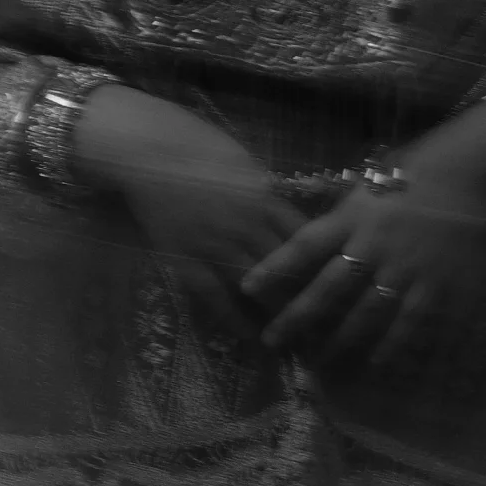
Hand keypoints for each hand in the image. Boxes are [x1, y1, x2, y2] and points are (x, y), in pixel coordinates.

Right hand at [71, 84, 305, 336]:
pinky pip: (216, 299)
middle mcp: (247, 226)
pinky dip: (237, 321)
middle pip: (290, 271)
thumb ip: (267, 192)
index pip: (308, 241)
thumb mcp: (245, 163)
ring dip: (281, 317)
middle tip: (330, 327)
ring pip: (259, 290)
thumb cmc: (195, 144)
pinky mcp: (186, 260)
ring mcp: (215, 246)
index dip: (326, 268)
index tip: (339, 289)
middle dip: (312, 301)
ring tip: (300, 342)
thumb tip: (287, 213)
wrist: (146, 148)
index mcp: (265, 199)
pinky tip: (252, 338)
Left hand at [238, 104, 485, 377]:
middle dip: (297, 316)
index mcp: (353, 215)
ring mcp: (407, 266)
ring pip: (365, 311)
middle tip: (272, 340)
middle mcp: (375, 243)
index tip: (246, 288)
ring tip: (316, 360)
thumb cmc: (407, 178)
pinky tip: (374, 361)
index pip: (305, 244)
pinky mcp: (437, 283)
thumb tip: (301, 250)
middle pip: (329, 287)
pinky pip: (409, 321)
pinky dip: (391, 343)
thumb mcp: (363, 190)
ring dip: (338, 339)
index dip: (274, 266)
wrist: (466, 173)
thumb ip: (337, 222)